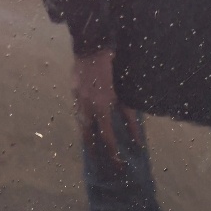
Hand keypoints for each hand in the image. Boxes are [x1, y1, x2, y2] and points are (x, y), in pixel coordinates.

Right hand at [73, 48, 141, 164]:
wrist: (91, 47)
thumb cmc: (112, 68)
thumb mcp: (123, 94)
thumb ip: (129, 116)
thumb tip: (137, 137)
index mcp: (100, 108)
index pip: (107, 137)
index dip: (113, 152)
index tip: (118, 163)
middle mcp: (86, 108)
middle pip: (87, 136)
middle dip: (93, 150)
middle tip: (99, 160)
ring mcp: (77, 100)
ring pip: (80, 125)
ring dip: (86, 136)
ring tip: (91, 146)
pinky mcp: (73, 93)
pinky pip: (78, 112)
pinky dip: (83, 120)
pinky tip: (87, 122)